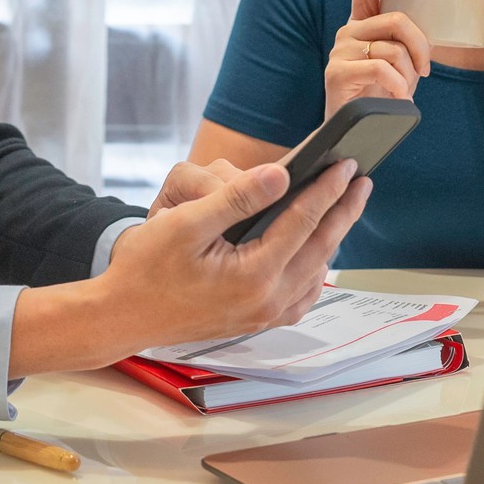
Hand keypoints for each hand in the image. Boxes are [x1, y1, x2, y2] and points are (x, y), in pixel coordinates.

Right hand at [100, 159, 371, 350]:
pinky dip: (315, 267)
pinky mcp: (257, 321)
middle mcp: (266, 301)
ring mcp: (264, 316)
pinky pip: (301, 294)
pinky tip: (316, 250)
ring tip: (344, 206)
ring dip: (332, 236)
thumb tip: (280, 173)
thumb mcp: (185, 223)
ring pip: (316, 271)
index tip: (345, 162)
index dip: (326, 188)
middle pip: (320, 247)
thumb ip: (236, 197)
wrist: (121, 317)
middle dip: (342, 211)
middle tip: (361, 179)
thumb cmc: (145, 268)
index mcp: (253, 276)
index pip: (303, 222)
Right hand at [324, 0, 432, 116]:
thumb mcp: (400, 61)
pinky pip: (382, 70)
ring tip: (405, 90)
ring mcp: (340, 51)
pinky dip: (398, 86)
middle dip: (420, 46)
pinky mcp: (338, 72)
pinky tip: (398, 99)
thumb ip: (409, 40)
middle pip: (395, 20)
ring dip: (409, 73)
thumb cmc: (381, 92)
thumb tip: (441, 21)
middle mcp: (348, 31)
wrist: (354, 127)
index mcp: (361, 23)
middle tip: (425, 69)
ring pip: (393, 48)